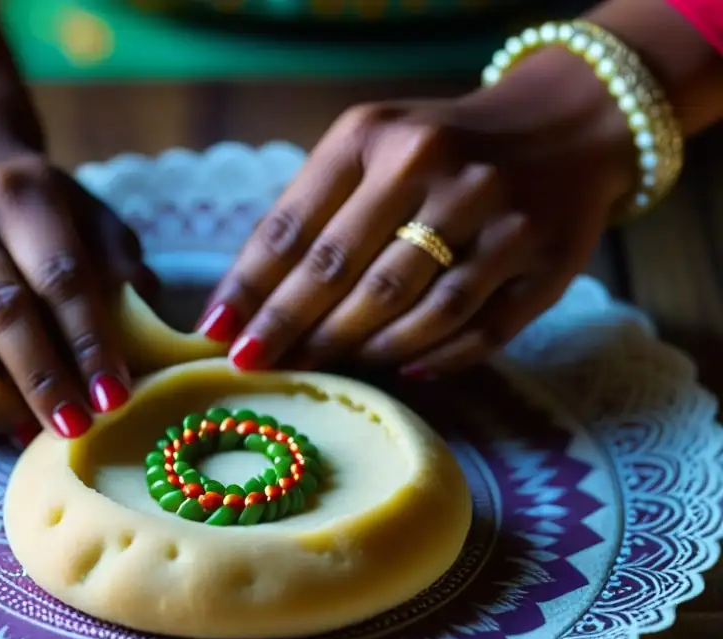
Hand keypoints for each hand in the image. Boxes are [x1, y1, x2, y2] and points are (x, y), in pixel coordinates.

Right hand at [0, 154, 154, 438]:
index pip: (61, 278)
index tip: (115, 399)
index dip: (90, 343)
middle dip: (44, 382)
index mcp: (20, 197)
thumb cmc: (41, 233)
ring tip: (28, 432)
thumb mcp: (91, 226)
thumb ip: (121, 266)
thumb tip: (153, 323)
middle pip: (1, 314)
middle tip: (76, 429)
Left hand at [199, 49, 636, 377]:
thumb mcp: (373, 147)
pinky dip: (435, 356)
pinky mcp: (544, 255)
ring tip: (322, 365)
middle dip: (288, 327)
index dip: (249, 286)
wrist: (567, 122)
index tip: (216, 332)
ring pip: (409, 306)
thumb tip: (249, 301)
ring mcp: (494, 210)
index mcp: (372, 136)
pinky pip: (477, 328)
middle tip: (255, 365)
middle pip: (342, 271)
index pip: (293, 226)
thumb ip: (318, 211)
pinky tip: (403, 369)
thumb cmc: (441, 149)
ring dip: (356, 346)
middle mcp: (433, 164)